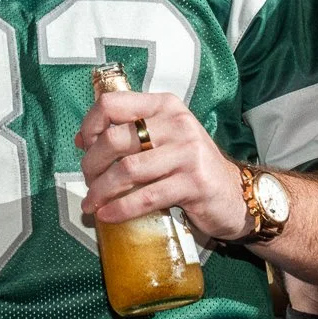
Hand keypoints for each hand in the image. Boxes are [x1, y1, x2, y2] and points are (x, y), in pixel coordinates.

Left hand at [75, 90, 252, 241]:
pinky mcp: (194, 183)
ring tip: (91, 204)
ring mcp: (188, 152)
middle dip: (91, 165)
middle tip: (87, 182)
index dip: (90, 125)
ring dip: (101, 190)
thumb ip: (130, 132)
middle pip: (114, 139)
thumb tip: (83, 140)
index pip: (112, 103)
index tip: (83, 146)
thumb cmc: (189, 166)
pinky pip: (146, 196)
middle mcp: (177, 123)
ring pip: (127, 170)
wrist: (234, 194)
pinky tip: (108, 215)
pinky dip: (120, 209)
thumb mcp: (163, 138)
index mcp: (164, 106)